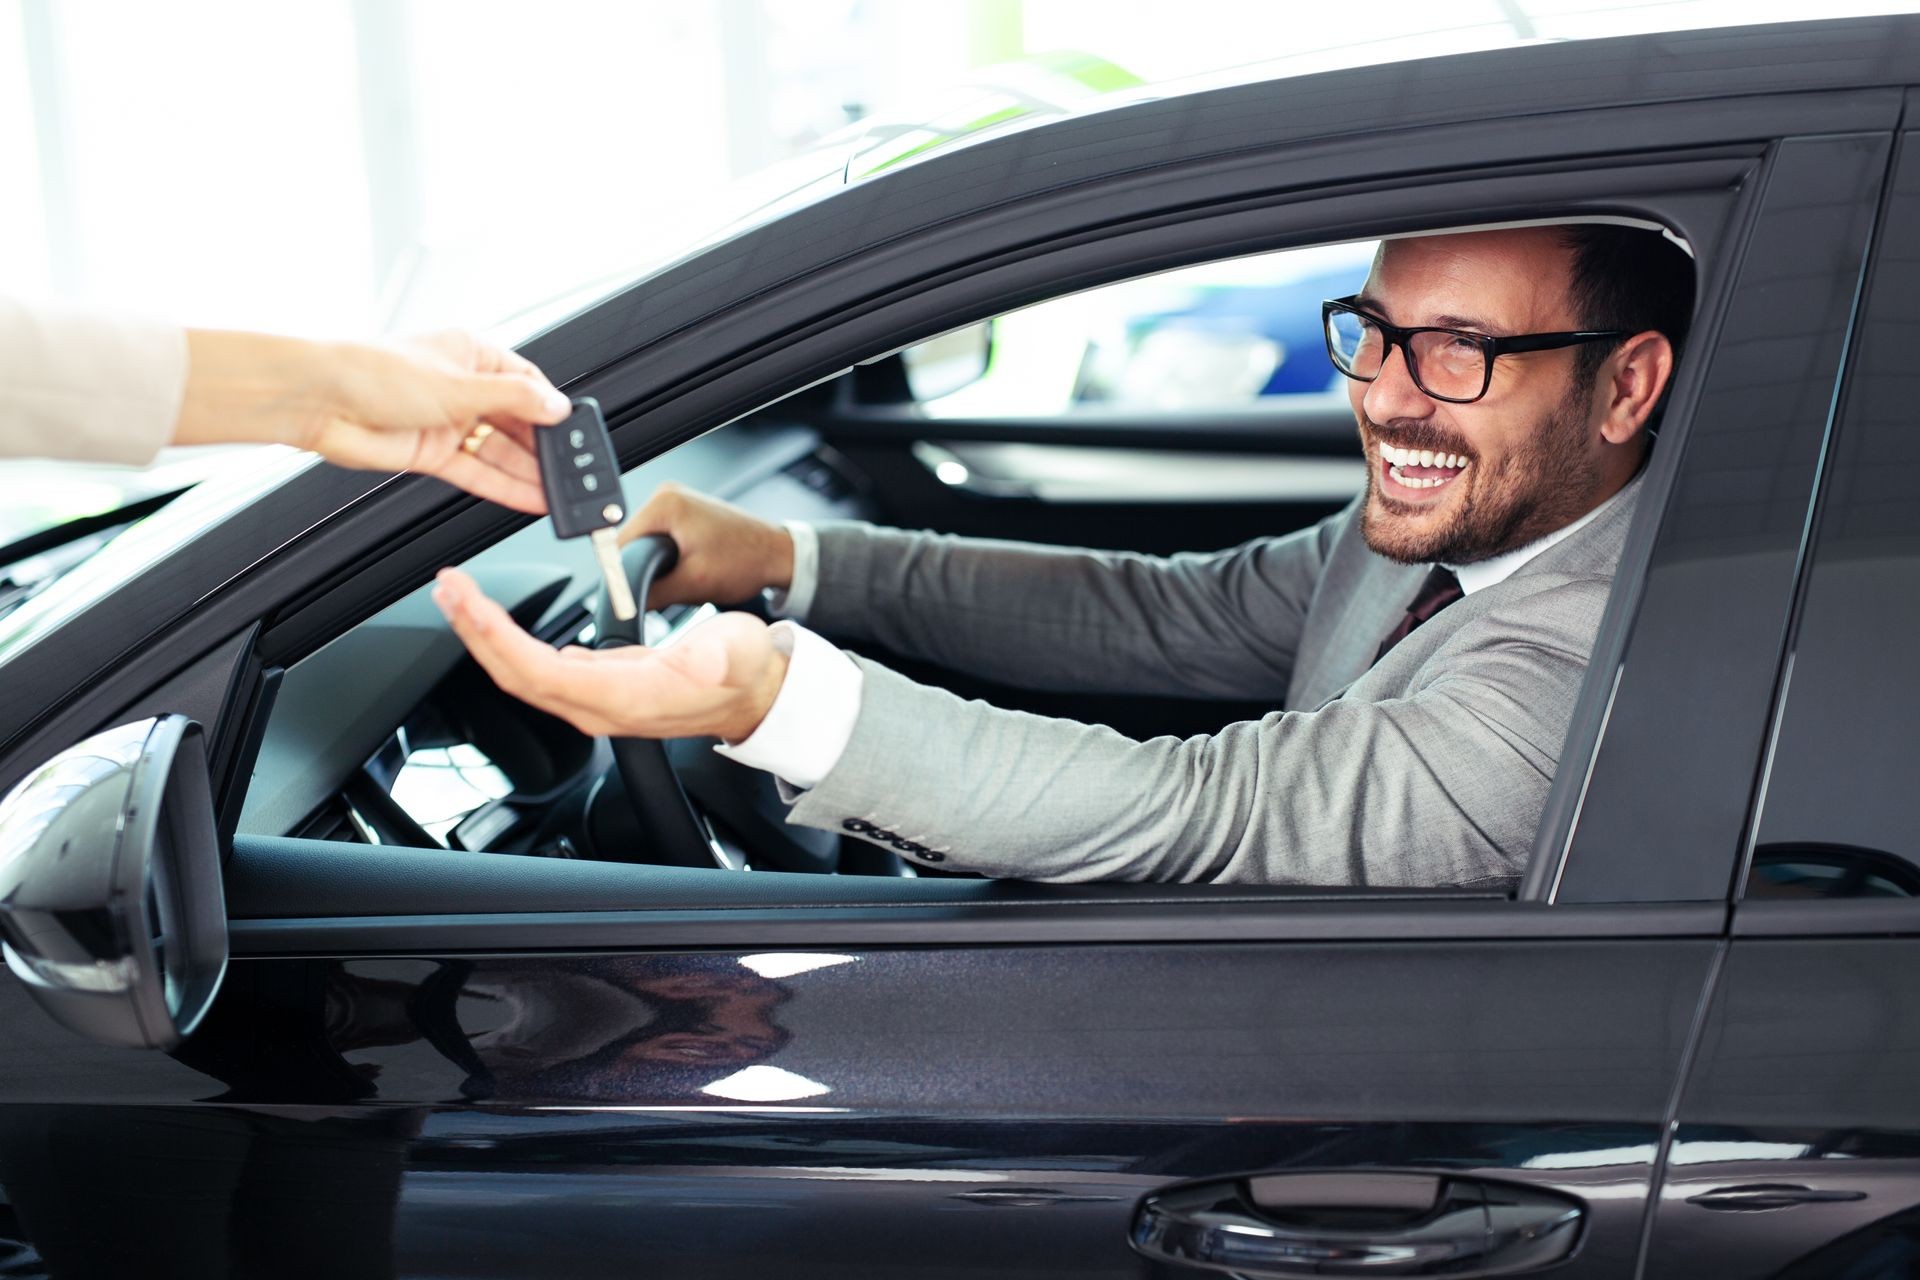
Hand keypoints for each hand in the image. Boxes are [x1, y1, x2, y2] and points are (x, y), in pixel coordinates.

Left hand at [175, 328, 572, 512]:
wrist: (319, 400)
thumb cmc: (374, 371)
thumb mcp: (459, 383)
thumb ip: (514, 398)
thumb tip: (556, 406)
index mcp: (472, 354)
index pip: (527, 383)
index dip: (552, 410)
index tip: (575, 434)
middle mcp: (462, 388)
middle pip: (517, 422)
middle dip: (545, 449)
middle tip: (574, 473)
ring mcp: (447, 423)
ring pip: (500, 452)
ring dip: (529, 474)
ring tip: (561, 495)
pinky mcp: (432, 454)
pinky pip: (478, 474)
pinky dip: (504, 487)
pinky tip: (530, 499)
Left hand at [431, 567, 789, 742]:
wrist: (755, 693)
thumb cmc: (744, 671)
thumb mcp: (737, 655)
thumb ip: (717, 658)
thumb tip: (701, 658)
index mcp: (622, 696)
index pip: (538, 671)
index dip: (496, 636)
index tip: (469, 599)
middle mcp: (598, 705)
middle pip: (515, 674)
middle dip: (475, 630)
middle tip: (448, 587)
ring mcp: (594, 699)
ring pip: (520, 672)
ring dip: (485, 634)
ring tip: (460, 598)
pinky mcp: (595, 686)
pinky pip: (537, 668)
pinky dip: (508, 640)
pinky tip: (498, 621)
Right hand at [620, 482, 794, 607]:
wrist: (777, 555)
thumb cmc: (747, 560)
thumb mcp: (694, 584)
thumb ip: (653, 593)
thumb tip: (624, 605)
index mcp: (665, 504)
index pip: (619, 543)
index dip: (621, 574)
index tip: (629, 595)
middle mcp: (667, 495)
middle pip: (631, 542)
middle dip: (641, 569)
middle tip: (668, 587)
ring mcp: (676, 502)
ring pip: (645, 543)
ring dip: (656, 564)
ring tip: (684, 575)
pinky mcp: (684, 512)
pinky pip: (660, 539)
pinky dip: (668, 558)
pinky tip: (688, 566)